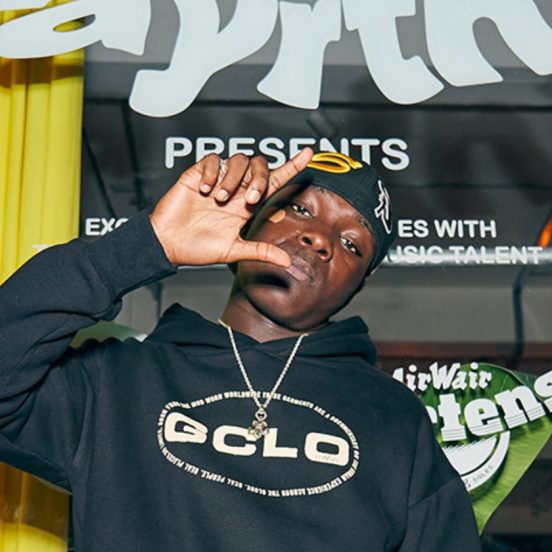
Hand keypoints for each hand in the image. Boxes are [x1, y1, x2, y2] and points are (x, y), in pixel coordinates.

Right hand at [149, 149, 312, 266]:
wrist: (168, 243)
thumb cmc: (197, 247)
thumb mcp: (233, 251)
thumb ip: (260, 252)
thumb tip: (287, 262)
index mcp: (246, 206)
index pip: (274, 181)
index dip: (291, 167)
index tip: (308, 153)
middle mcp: (235, 190)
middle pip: (259, 166)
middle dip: (260, 179)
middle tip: (251, 199)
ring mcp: (217, 180)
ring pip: (238, 160)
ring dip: (234, 179)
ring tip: (220, 198)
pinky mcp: (198, 174)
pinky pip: (213, 159)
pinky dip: (212, 172)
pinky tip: (205, 190)